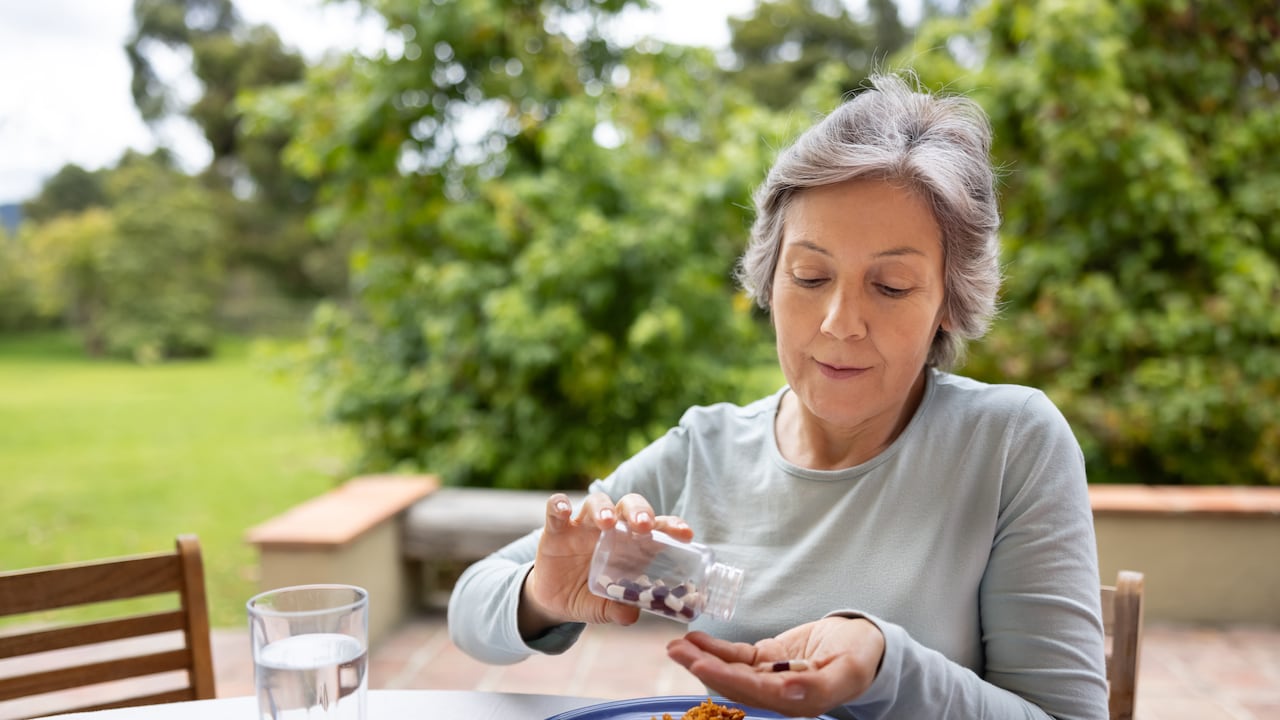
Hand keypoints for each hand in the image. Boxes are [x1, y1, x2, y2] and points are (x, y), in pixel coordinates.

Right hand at [518, 491, 692, 636]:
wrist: (556, 602)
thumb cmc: (591, 597)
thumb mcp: (606, 607)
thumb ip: (620, 610)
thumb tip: (632, 615)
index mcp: (632, 544)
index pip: (656, 527)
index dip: (672, 526)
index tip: (685, 534)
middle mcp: (611, 528)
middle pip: (629, 506)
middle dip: (639, 511)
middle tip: (643, 526)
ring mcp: (583, 526)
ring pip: (597, 502)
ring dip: (604, 509)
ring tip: (607, 523)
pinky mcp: (556, 530)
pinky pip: (556, 510)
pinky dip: (559, 505)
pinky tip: (563, 511)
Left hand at [666, 617, 884, 717]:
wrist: (865, 642)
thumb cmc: (862, 656)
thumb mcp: (849, 670)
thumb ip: (819, 685)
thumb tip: (788, 692)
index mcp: (799, 702)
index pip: (756, 692)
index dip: (727, 678)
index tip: (702, 664)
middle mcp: (779, 695)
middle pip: (735, 684)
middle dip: (704, 667)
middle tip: (676, 651)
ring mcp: (770, 677)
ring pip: (731, 670)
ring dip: (703, 657)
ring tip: (677, 645)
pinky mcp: (766, 661)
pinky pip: (737, 656)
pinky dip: (716, 647)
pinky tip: (696, 638)